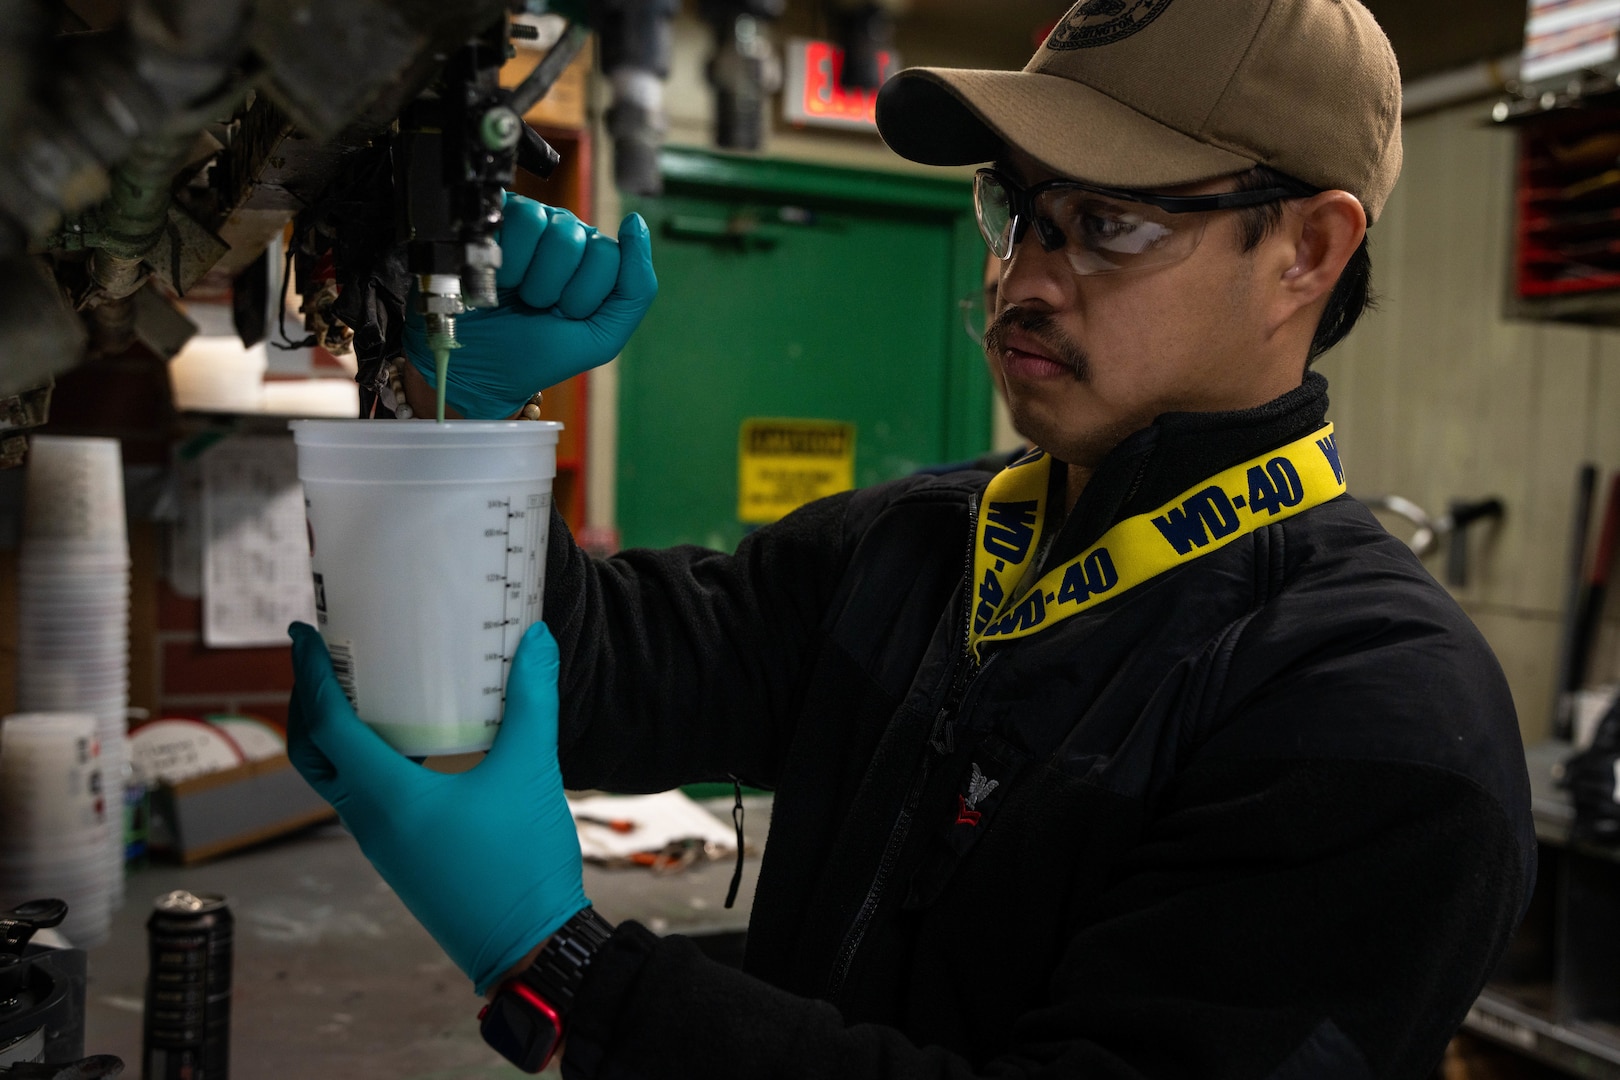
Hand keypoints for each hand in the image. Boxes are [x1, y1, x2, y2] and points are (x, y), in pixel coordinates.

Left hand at [286, 620, 586, 993]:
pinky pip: (361, 797)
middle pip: (312, 754)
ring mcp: (382, 843)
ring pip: (334, 778)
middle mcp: (370, 820)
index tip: (305, 633)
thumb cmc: (522, 867)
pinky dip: (361, 759)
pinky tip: (404, 741)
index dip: (311, 675)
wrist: (531, 949)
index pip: (327, 726)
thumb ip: (532, 702)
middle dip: (307, 702)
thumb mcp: (531, 774)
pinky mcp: (401, 856)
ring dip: (331, 732)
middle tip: (321, 658)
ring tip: (356, 690)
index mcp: (388, 797)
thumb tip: (536, 639)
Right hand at [403, 194, 657, 418]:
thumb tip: (636, 221)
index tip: (565, 316)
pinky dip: (508, 258)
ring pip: (554, 226)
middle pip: (581, 240)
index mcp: (597, 262)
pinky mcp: (501, 217)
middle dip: (556, 288)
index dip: (584, 295)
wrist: (478, 366)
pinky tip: (500, 277)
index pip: (611, 256)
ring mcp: (535, 223)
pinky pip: (521, 217)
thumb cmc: (538, 353)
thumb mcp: (601, 337)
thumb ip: (636, 288)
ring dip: (532, 276)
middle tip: (538, 307)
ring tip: (518, 293)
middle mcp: (569, 235)